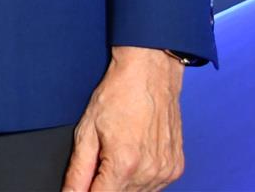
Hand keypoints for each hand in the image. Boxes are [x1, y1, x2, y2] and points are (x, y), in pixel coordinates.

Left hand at [61, 46, 184, 191]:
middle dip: (104, 185)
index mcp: (124, 164)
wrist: (150, 73)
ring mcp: (165, 171)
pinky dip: (141, 178)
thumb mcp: (87, 130)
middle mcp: (148, 172)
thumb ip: (78, 171)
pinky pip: (154, 186)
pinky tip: (134, 154)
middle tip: (101, 160)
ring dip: (123, 183)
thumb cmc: (118, 95)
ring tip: (119, 152)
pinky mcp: (175, 167)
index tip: (84, 185)